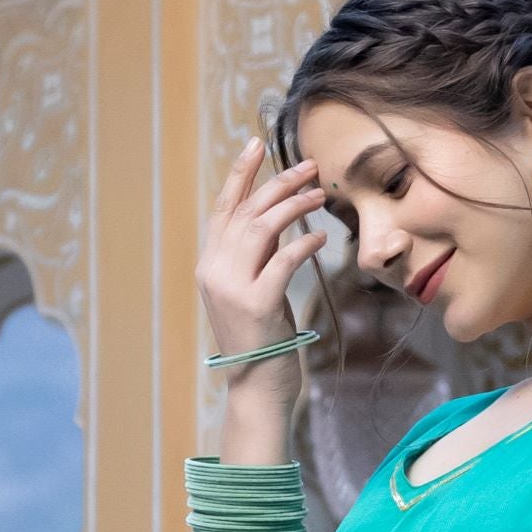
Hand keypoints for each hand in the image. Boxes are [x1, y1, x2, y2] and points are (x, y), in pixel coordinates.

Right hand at [198, 135, 332, 366]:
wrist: (256, 387)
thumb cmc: (260, 339)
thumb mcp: (252, 290)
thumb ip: (255, 257)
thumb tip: (276, 218)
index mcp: (209, 265)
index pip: (222, 208)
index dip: (239, 174)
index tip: (254, 144)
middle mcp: (214, 271)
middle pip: (246, 212)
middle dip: (278, 183)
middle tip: (309, 167)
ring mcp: (232, 288)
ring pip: (261, 228)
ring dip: (293, 206)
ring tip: (320, 194)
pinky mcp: (256, 305)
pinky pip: (282, 261)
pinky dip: (304, 243)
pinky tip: (322, 236)